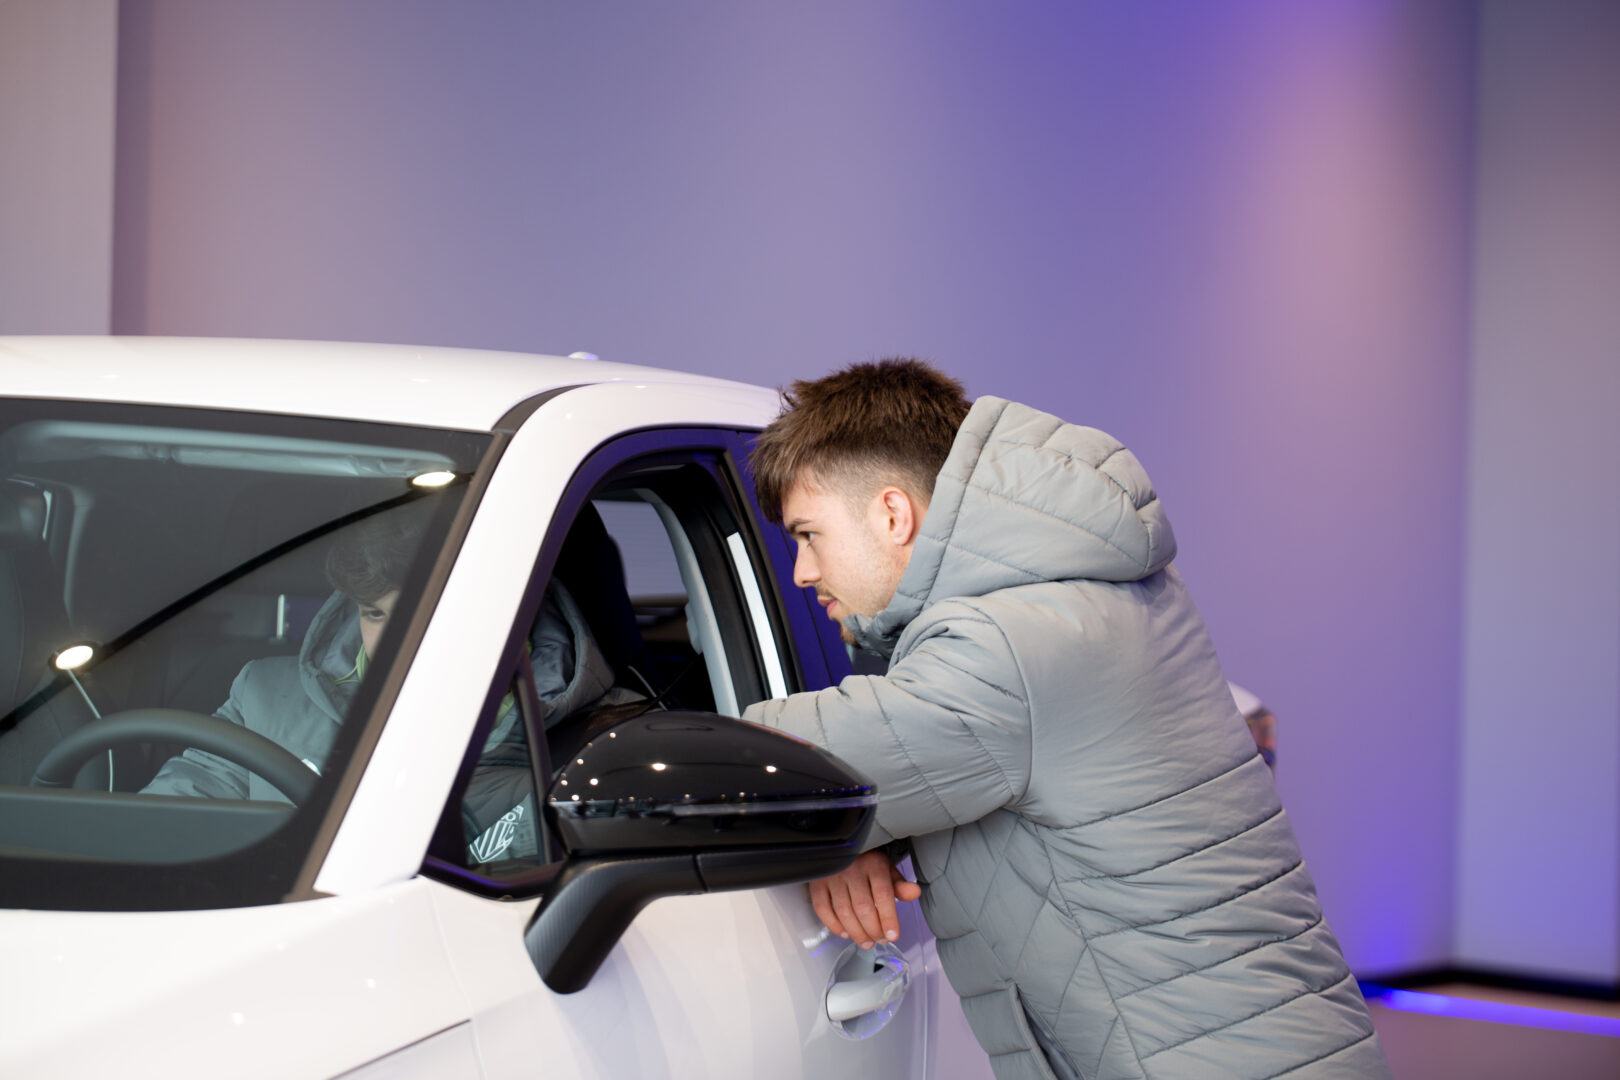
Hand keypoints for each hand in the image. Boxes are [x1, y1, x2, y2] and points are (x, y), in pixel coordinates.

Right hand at [807, 850, 921, 948]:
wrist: (841, 847)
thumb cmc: (866, 861)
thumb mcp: (886, 869)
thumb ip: (899, 884)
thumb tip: (914, 893)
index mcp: (873, 864)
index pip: (883, 894)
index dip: (888, 918)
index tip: (893, 935)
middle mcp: (852, 869)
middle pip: (863, 907)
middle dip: (873, 929)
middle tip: (880, 940)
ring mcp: (832, 876)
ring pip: (844, 911)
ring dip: (856, 932)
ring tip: (866, 942)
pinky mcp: (817, 883)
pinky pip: (822, 909)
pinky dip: (834, 925)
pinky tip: (845, 933)